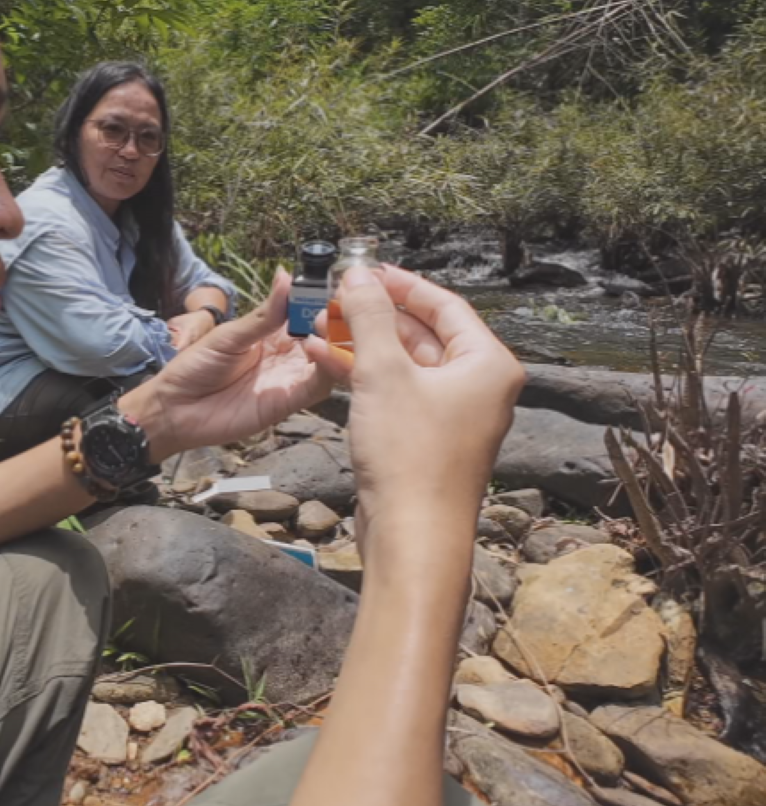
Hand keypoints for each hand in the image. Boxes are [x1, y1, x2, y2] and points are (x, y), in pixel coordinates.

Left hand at [120, 269, 333, 459]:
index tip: (334, 286)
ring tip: (327, 327)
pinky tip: (320, 352)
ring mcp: (289, 379)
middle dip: (335, 322)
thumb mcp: (230, 335)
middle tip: (337, 307)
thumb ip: (265, 313)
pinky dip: (325, 370)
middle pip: (324, 337)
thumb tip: (286, 275)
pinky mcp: (287, 402)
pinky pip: (315, 387)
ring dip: (336, 344)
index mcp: (272, 334)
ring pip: (328, 361)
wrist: (176, 408)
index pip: (307, 314)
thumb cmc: (196, 367)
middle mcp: (286, 356)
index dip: (321, 302)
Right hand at [304, 266, 524, 560]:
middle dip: (375, 315)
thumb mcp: (382, 373)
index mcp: (487, 364)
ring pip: (405, 365)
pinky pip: (396, 393)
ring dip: (362, 344)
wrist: (411, 535)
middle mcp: (478, 387)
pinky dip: (364, 376)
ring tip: (318, 326)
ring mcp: (453, 416)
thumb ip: (369, 318)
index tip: (365, 270)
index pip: (445, 306)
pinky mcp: (426, 440)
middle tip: (336, 297)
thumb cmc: (410, 455)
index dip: (402, 284)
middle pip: (424, 334)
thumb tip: (358, 275)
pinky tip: (324, 361)